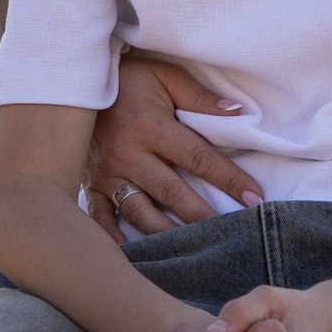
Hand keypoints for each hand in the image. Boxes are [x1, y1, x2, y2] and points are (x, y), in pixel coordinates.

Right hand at [85, 52, 264, 243]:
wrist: (77, 83)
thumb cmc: (130, 78)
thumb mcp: (166, 76)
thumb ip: (200, 97)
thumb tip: (237, 112)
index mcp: (149, 126)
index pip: (197, 157)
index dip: (228, 178)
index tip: (254, 197)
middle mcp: (127, 154)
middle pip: (172, 193)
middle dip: (204, 216)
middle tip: (232, 233)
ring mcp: (107, 174)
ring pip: (141, 213)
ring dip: (169, 234)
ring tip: (195, 248)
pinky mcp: (92, 185)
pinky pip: (103, 217)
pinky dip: (117, 239)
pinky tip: (138, 255)